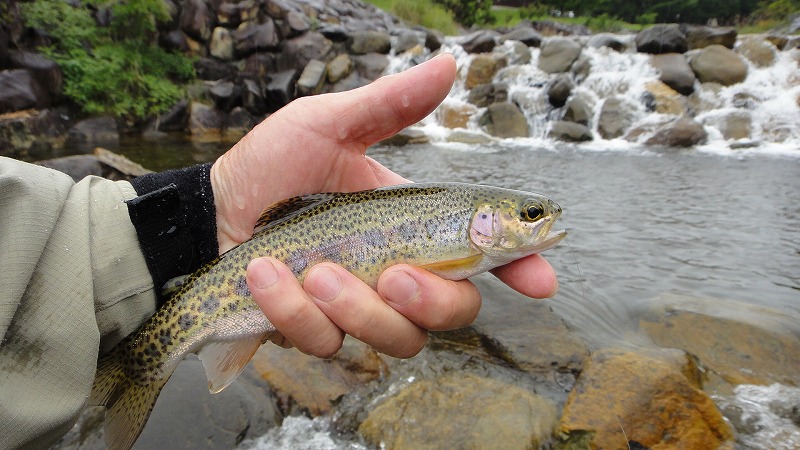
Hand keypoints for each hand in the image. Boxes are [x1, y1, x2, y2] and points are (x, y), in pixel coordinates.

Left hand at [210, 54, 558, 357]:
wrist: (210, 212)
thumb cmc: (271, 166)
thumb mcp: (329, 124)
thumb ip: (389, 104)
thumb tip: (448, 64)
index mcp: (411, 223)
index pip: (481, 252)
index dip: (520, 267)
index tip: (541, 279)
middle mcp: (396, 271)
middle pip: (455, 310)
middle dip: (432, 301)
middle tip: (393, 273)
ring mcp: (359, 307)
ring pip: (398, 338)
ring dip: (358, 307)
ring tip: (314, 269)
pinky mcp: (317, 331)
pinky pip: (329, 344)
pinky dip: (296, 312)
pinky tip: (265, 275)